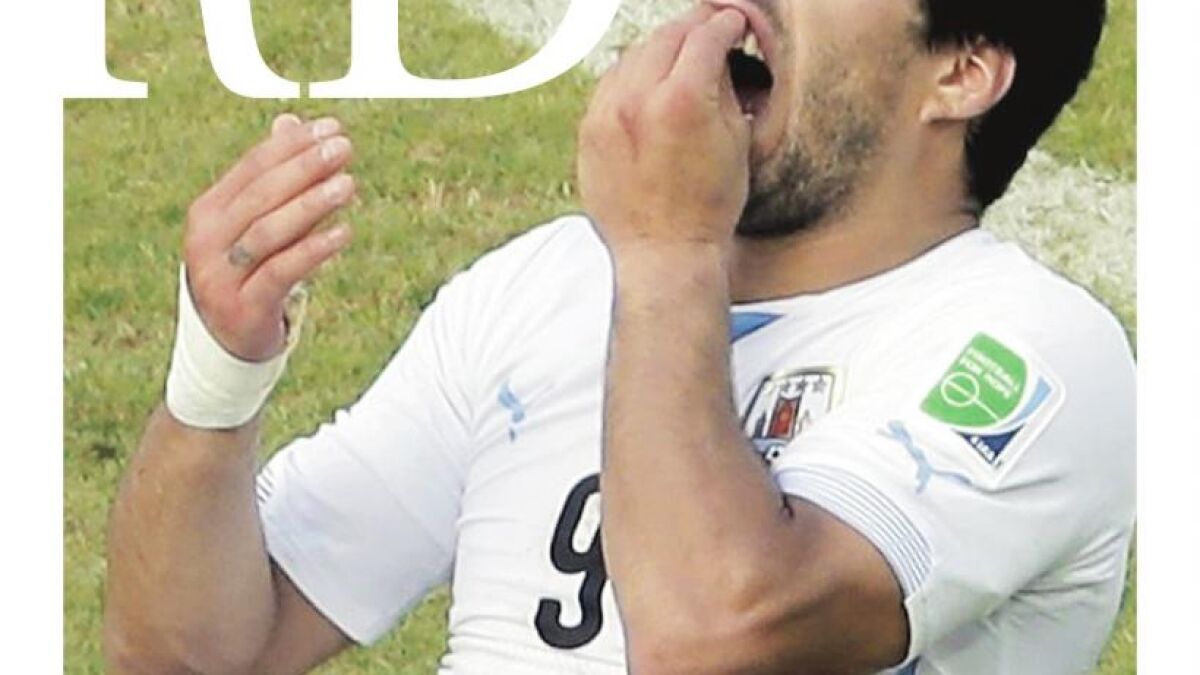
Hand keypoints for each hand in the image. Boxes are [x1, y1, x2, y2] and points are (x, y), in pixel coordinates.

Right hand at [182, 114, 355, 361]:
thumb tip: (291, 120)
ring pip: (269, 232)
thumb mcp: (255, 224)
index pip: (252, 168)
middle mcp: (207, 241)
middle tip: (344, 147)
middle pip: (260, 196)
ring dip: (312, 205)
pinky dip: (313, 251)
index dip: (292, 145)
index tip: (332, 127)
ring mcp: (221, 277)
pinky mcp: (245, 308)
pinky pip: (281, 273)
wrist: (226, 342)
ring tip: (350, 184)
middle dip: (305, 168)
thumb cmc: (248, 272)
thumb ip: (273, 178)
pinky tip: (344, 234)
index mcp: (207, 212)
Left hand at [578, 8, 750, 257]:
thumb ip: (724, 86)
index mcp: (682, 99)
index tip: (735, 22)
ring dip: (660, 49)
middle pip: (666, 38)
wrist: (663, 253)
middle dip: (692, 28)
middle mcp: (637, 99)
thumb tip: (719, 53)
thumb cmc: (709, 206)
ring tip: (680, 55)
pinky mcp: (589, 130)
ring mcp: (607, 114)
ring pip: (633, 56)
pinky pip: (610, 84)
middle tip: (710, 27)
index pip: (705, 37)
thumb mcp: (735, 140)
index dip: (725, 23)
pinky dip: (632, 76)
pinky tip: (648, 84)